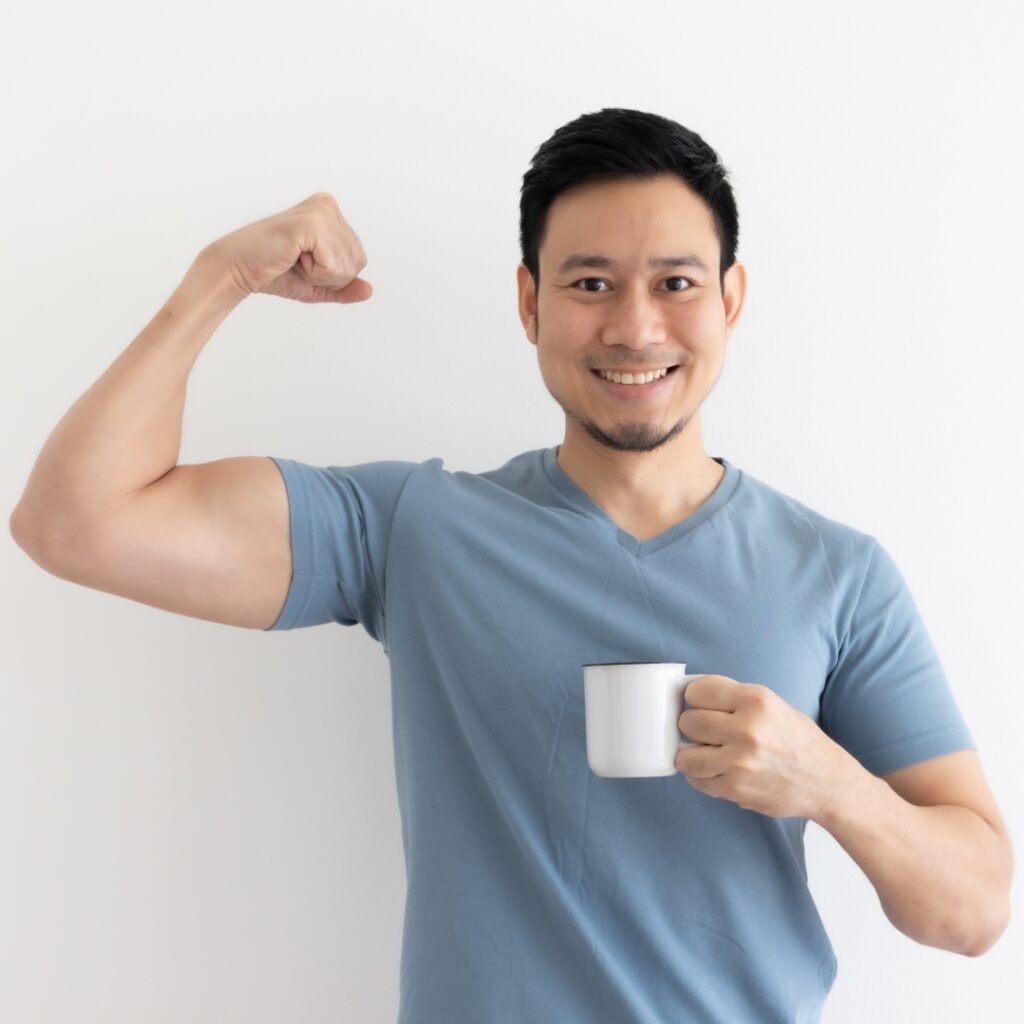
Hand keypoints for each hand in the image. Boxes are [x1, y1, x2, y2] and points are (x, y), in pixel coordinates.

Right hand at [199, 191, 372, 303]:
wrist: (238, 270)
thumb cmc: (275, 273)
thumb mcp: (318, 285)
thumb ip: (344, 287)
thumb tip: (369, 290)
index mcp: (331, 212)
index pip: (359, 260)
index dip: (333, 276)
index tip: (303, 263)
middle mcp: (328, 205)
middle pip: (357, 263)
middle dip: (328, 277)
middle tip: (296, 263)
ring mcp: (321, 211)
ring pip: (347, 267)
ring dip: (319, 276)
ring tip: (293, 259)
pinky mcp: (311, 223)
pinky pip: (333, 267)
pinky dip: (314, 274)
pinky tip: (291, 258)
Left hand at [675, 675, 849, 819]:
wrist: (827, 782)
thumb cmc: (798, 741)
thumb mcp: (773, 705)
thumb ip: (735, 699)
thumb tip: (691, 695)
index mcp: (756, 700)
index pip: (698, 690)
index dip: (695, 698)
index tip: (699, 705)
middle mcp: (747, 728)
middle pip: (687, 722)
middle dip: (692, 728)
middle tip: (705, 733)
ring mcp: (740, 761)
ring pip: (684, 756)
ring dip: (692, 756)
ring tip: (706, 755)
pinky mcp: (736, 788)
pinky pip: (697, 781)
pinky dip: (702, 778)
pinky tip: (717, 772)